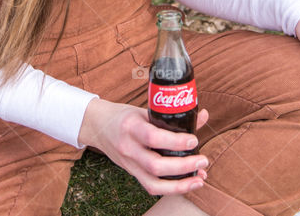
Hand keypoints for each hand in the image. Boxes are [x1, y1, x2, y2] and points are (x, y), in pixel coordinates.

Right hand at [78, 98, 209, 194]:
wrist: (97, 126)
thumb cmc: (124, 116)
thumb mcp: (144, 110)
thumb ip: (172, 116)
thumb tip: (203, 115)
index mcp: (131, 126)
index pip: (153, 137)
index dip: (175, 142)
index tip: (194, 140)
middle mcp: (128, 148)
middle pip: (155, 165)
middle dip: (183, 166)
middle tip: (203, 160)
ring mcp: (129, 164)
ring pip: (153, 183)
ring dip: (180, 185)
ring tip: (200, 179)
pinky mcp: (131, 173)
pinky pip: (151, 187)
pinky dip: (171, 189)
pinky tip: (187, 184)